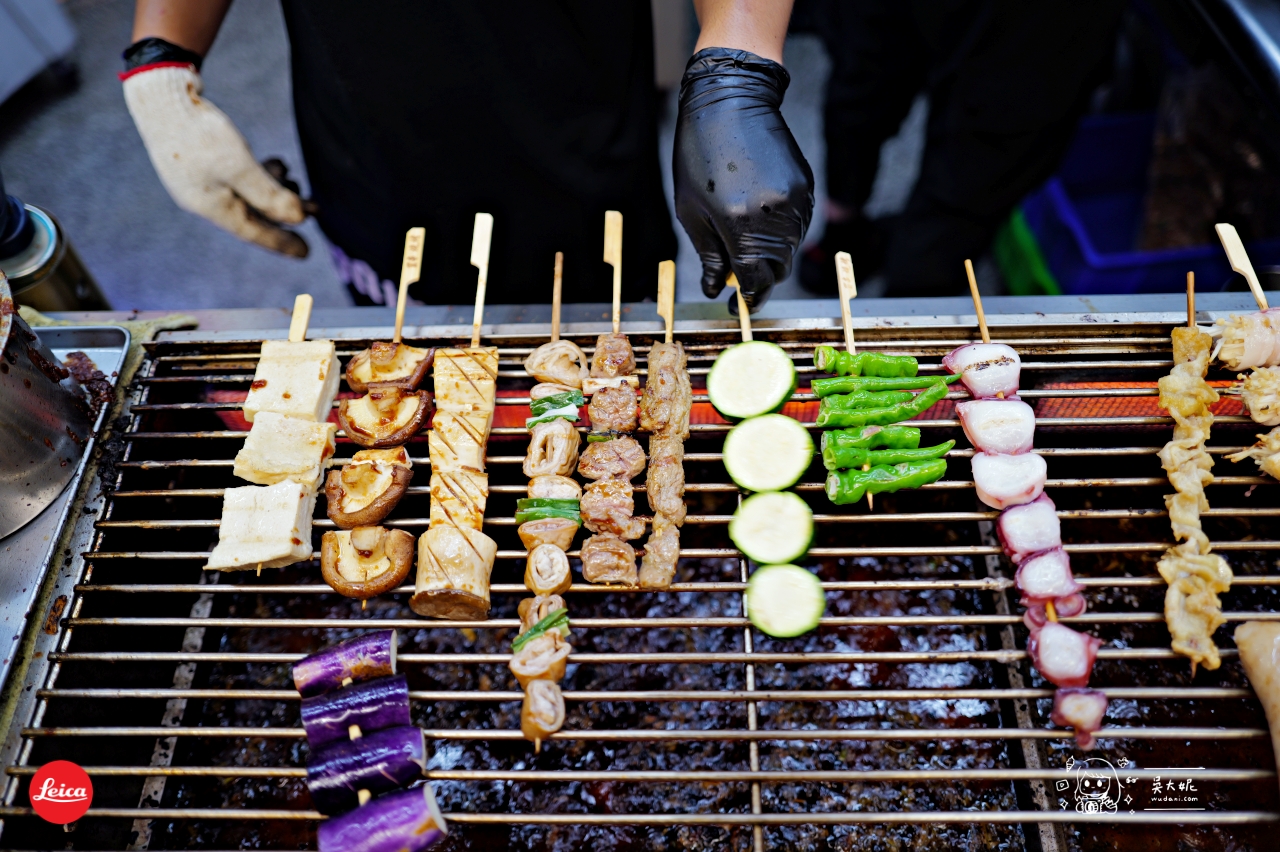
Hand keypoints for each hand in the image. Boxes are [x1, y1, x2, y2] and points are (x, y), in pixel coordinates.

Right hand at [122, 63, 308, 256]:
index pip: (254, 232)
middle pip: (253, 214)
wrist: (160, 95)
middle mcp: (205, 198)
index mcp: (211, 207)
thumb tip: (300, 219)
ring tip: (295, 180)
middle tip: (314, 208)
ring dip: (273, 190)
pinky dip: (258, 174)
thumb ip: (269, 195)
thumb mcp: (240, 167)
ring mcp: (201, 179)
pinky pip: (236, 178)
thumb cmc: (199, 134)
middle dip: (284, 212)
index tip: (307, 252)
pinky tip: (275, 164)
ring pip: (246, 194)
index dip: (282, 242)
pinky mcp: (200, 161)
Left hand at [674, 48, 813, 311]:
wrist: (730, 100)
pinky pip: (798, 224)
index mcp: (740, 224)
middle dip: (760, 276)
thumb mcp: (691, 209)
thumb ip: (709, 254)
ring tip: (745, 232)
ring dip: (771, 253)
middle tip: (739, 271)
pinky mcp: (807, 186)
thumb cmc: (700, 153)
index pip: (756, 280)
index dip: (749, 297)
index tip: (740, 304)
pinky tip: (760, 212)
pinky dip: (781, 230)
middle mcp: (775, 216)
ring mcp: (796, 201)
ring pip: (791, 248)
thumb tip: (717, 288)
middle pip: (778, 269)